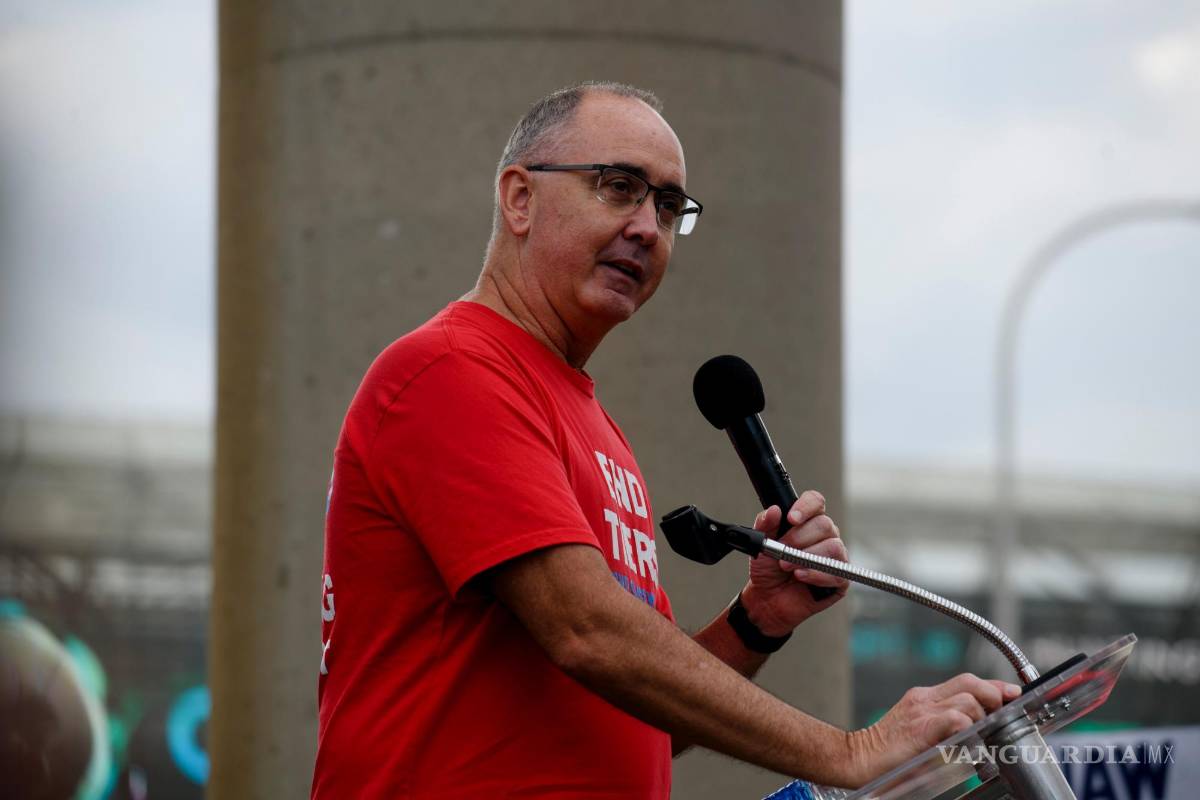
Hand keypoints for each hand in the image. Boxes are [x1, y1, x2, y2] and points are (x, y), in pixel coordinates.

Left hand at [740, 490, 848, 636]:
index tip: (791, 518)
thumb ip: (765, 525)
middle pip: (824, 524)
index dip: (806, 506)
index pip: (816, 502)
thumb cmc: (768, 569)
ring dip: (805, 557)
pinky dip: (815, 574)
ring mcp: (835, 556)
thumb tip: (774, 510)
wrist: (768, 599)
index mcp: (808, 521)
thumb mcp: (761, 544)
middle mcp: (825, 535)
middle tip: (782, 550)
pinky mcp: (840, 578)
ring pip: (832, 546)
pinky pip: (836, 571)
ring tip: (786, 565)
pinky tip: (800, 576)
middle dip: (799, 538)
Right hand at [846, 673, 1022, 784]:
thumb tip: (974, 732)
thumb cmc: (888, 752)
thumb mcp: (918, 730)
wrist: (858, 758)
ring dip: (981, 715)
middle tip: (1004, 710)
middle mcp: (924, 699)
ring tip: (982, 732)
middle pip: (969, 682)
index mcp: (924, 698)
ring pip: (966, 700)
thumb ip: (943, 725)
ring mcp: (921, 711)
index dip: (992, 685)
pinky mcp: (921, 728)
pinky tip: (967, 736)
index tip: (1010, 693)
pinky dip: (966, 725)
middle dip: (994, 693)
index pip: (966, 681)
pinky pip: (954, 718)